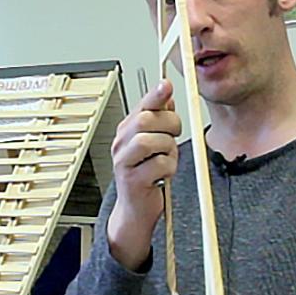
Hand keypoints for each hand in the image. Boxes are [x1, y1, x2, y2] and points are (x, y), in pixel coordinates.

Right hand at [106, 80, 180, 270]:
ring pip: (154, 141)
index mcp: (127, 130)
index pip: (141, 105)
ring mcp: (124, 161)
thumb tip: (167, 96)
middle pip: (147, 120)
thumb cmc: (146, 174)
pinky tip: (163, 174)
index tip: (166, 85)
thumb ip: (159, 119)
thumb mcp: (155, 143)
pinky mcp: (132, 179)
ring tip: (166, 158)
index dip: (155, 94)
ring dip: (168, 149)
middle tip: (173, 136)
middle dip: (168, 126)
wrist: (136, 209)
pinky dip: (169, 168)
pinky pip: (160, 164)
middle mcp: (122, 143)